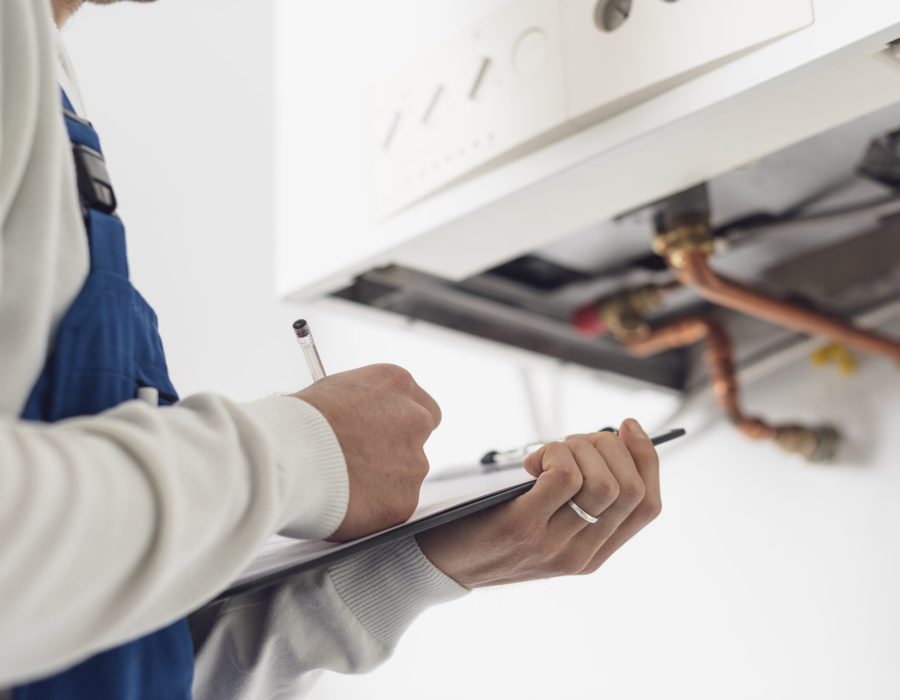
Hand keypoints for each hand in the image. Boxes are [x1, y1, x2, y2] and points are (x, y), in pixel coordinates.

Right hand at [296, 364, 440, 540]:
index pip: (421, 406)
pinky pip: (392, 507)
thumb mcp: (333, 391)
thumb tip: (360, 418)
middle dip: (396, 452)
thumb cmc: (296, 422)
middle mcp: (415, 419)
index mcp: (397, 384)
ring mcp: (414, 462)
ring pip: (405, 476)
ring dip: (382, 482)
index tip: (382, 435)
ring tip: (342, 482)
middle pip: (418, 440)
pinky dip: (373, 509)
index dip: (399, 425)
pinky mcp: (404, 500)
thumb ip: (362, 405)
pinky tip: (345, 502)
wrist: (286, 456)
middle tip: (363, 463)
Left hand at [416, 419, 660, 587]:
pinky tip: (531, 463)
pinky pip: (565, 477)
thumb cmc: (489, 530)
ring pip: (604, 482)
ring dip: (580, 448)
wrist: (436, 565)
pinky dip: (554, 454)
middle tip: (573, 441)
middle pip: (631, 488)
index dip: (647, 458)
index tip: (628, 426)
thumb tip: (606, 443)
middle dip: (610, 446)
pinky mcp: (524, 527)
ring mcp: (554, 545)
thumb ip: (575, 500)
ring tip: (548, 451)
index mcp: (594, 554)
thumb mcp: (544, 524)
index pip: (649, 506)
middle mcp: (581, 555)